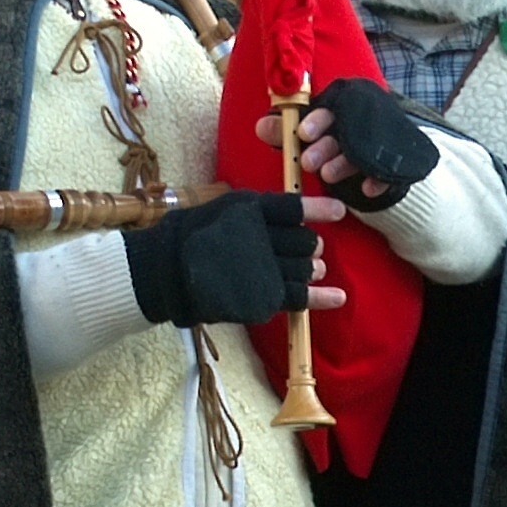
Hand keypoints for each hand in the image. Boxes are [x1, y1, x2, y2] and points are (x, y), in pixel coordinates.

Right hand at [123, 191, 349, 327]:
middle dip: (310, 245)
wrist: (166, 272)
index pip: (293, 208)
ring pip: (304, 268)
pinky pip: (299, 296)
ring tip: (312, 270)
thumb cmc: (191, 236)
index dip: (318, 210)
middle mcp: (260, 237)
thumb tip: (291, 220)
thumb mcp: (221, 209)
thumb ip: (254, 213)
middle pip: (304, 241)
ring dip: (311, 269)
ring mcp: (262, 269)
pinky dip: (321, 298)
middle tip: (310, 249)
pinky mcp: (262, 297)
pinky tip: (338, 296)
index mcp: (250, 209)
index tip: (340, 212)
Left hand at [297, 81, 438, 211]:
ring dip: (344, 164)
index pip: (329, 107)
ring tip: (327, 176)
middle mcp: (361, 120)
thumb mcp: (307, 139)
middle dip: (324, 147)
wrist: (377, 163)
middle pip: (344, 129)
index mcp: (341, 108)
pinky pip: (388, 170)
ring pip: (362, 150)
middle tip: (307, 163)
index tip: (302, 134)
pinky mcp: (395, 161)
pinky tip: (366, 189)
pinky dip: (377, 180)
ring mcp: (380, 140)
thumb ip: (285, 134)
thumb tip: (259, 127)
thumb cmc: (333, 144)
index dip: (316, 121)